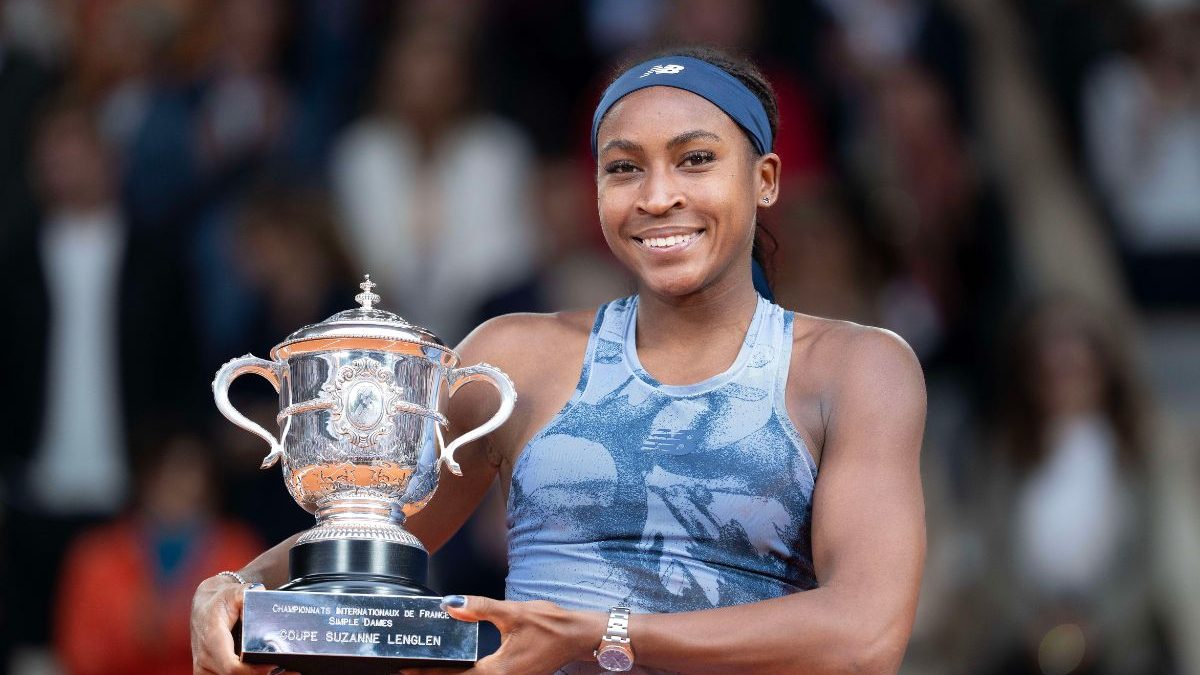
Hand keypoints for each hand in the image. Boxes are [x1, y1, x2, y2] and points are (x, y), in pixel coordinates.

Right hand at [190, 575, 294, 674]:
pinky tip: (268, 671)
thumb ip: (247, 594)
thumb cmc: (220, 601)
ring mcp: (204, 669)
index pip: (232, 667)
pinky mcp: (208, 674)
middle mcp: (205, 659)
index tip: (275, 665)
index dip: (254, 671)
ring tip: (284, 670)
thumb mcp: (234, 592)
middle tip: (291, 670)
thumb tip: (260, 594)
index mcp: (211, 640)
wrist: (204, 608)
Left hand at [400, 595, 605, 674]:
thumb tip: (451, 604)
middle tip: (411, 667)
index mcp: (497, 671)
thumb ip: (480, 609)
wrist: (578, 636)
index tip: (406, 668)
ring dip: (453, 674)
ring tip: (430, 666)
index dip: (428, 673)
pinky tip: (459, 664)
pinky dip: (468, 673)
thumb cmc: (551, 625)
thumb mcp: (514, 613)